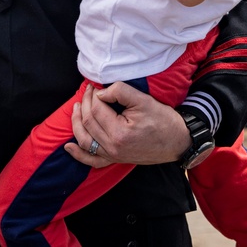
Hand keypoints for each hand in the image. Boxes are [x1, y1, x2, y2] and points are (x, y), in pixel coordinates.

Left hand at [64, 83, 190, 166]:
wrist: (178, 140)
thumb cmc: (162, 120)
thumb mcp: (142, 100)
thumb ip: (120, 91)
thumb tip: (100, 93)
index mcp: (119, 133)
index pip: (97, 109)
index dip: (92, 95)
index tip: (94, 85)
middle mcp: (113, 148)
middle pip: (88, 123)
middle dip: (84, 104)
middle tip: (87, 90)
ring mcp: (113, 156)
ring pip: (85, 140)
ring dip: (76, 123)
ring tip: (76, 107)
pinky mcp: (116, 160)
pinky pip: (92, 161)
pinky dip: (79, 155)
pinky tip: (69, 147)